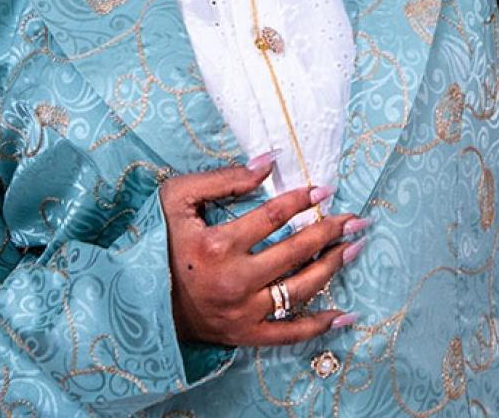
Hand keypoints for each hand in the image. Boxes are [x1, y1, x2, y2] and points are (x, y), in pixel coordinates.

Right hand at [159, 159, 367, 345]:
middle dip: (330, 232)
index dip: (301, 200)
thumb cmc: (161, 240)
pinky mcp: (246, 335)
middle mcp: (234, 281)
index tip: (323, 190)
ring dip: (333, 266)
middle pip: (294, 251)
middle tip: (355, 218)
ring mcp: (243, 312)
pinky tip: (346, 314)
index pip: (272, 217)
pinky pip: (291, 334)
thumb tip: (268, 163)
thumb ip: (224, 179)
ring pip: (300, 289)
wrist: (142, 298)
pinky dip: (321, 325)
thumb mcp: (179, 198)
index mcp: (217, 244)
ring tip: (355, 246)